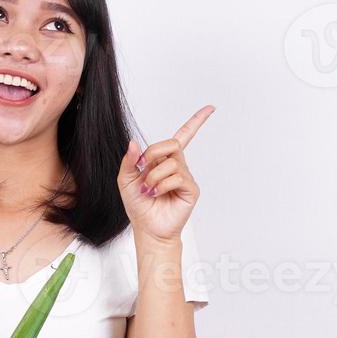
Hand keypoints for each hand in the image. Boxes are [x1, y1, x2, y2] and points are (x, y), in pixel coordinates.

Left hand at [118, 104, 213, 243]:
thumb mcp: (126, 180)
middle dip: (153, 153)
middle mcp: (177, 166)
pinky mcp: (190, 189)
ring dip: (153, 176)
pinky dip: (162, 185)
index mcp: (163, 160)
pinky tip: (156, 194)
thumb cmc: (138, 206)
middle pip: (172, 143)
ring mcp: (185, 177)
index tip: (211, 108)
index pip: (183, 136)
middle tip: (142, 169)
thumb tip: (134, 143)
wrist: (147, 228)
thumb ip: (129, 161)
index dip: (196, 121)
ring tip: (148, 190)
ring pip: (172, 163)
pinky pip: (177, 177)